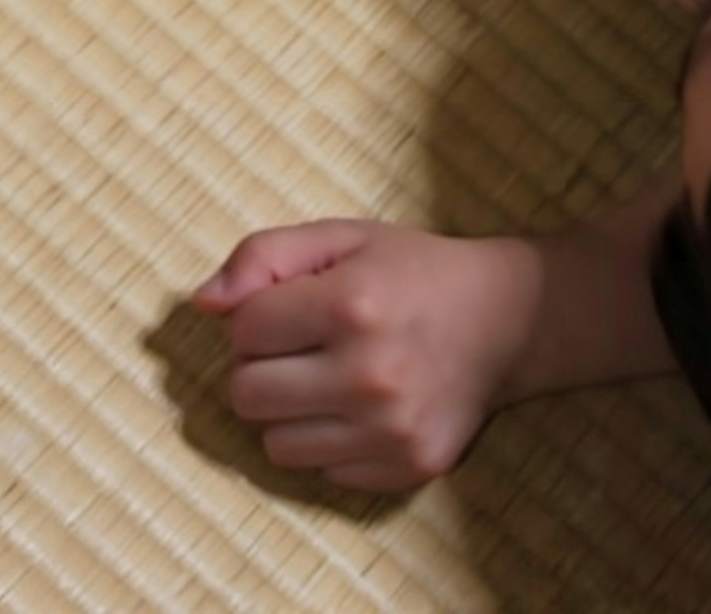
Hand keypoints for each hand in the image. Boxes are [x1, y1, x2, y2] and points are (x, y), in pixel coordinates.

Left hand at [194, 221, 544, 491]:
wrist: (508, 321)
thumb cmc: (412, 272)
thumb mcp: (341, 238)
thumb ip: (263, 257)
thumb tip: (203, 304)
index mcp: (351, 306)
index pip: (243, 330)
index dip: (256, 316)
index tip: (291, 309)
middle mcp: (370, 375)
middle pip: (246, 395)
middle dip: (260, 368)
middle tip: (301, 348)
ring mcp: (391, 430)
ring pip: (275, 444)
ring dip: (287, 412)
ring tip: (325, 380)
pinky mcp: (408, 468)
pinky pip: (322, 471)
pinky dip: (327, 443)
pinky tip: (358, 409)